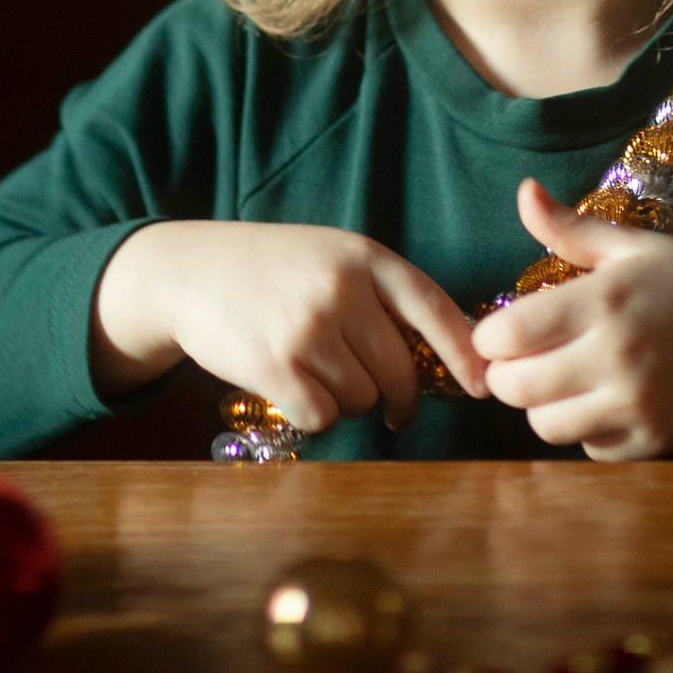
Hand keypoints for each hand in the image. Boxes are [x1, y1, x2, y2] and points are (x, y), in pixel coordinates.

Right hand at [92, 220, 489, 432]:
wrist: (188, 270)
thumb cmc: (272, 269)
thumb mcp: (333, 257)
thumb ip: (383, 294)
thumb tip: (452, 355)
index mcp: (365, 257)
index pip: (434, 308)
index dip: (465, 355)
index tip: (483, 387)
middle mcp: (342, 289)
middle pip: (400, 371)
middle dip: (398, 397)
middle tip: (392, 408)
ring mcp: (308, 327)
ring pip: (362, 398)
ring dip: (347, 400)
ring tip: (315, 371)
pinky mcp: (276, 365)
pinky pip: (323, 416)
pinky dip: (314, 413)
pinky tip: (292, 387)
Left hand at [470, 179, 672, 459]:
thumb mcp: (633, 247)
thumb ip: (570, 228)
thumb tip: (523, 191)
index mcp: (603, 302)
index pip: (505, 335)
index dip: (491, 335)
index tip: (503, 330)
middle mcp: (616, 357)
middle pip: (514, 388)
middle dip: (508, 374)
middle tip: (525, 360)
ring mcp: (636, 407)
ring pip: (545, 425)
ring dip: (543, 405)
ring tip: (565, 381)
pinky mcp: (652, 444)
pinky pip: (588, 449)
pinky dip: (587, 430)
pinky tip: (605, 401)